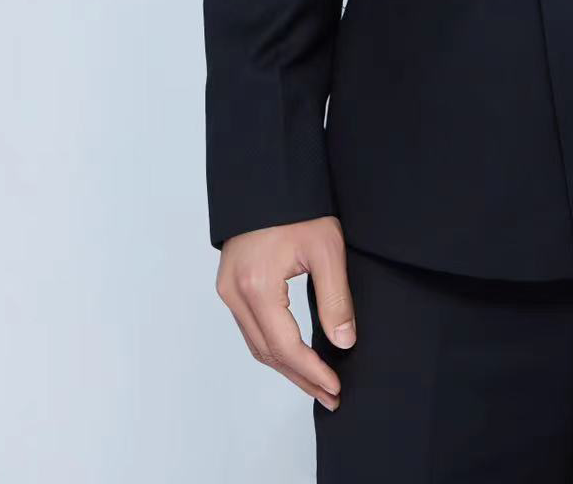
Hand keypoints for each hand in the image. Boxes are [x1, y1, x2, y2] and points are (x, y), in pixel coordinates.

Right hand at [215, 215, 355, 409]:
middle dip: (300, 377)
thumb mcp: (326, 249)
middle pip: (268, 352)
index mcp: (257, 286)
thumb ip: (335, 299)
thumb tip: (344, 342)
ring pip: (256, 344)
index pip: (285, 346)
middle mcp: (235, 294)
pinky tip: (294, 355)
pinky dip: (273, 347)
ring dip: (286, 367)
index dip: (312, 371)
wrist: (269, 177)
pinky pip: (250, 329)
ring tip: (316, 383)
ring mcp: (228, 290)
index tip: (335, 387)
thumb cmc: (298, 207)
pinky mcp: (230, 285)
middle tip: (330, 396)